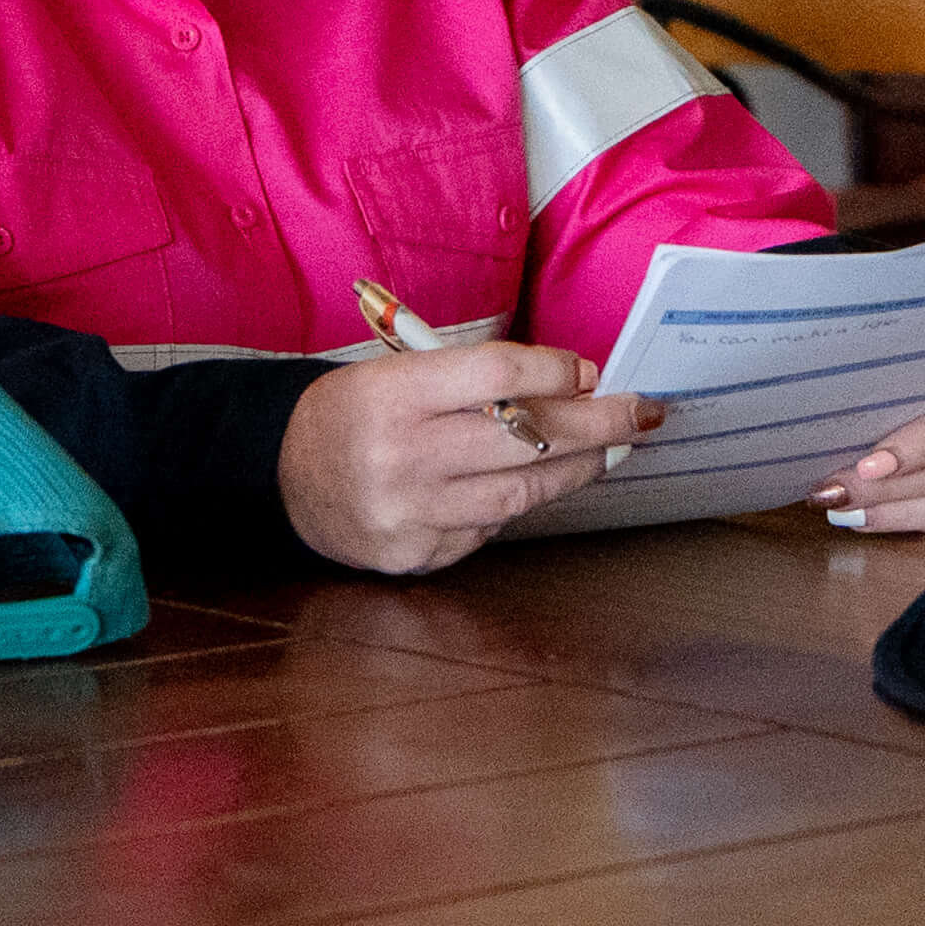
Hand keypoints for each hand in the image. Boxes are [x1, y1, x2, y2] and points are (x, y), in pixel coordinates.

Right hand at [280, 339, 663, 575]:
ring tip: (608, 452)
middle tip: (640, 413)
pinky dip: (514, 504)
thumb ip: (471, 378)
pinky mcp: (414, 553)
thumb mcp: (394, 371)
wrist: (284, 477)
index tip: (591, 371)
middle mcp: (401, 455)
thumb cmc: (352, 413)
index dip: (554, 372)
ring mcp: (408, 513)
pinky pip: (486, 529)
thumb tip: (569, 385)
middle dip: (595, 425)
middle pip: (523, 439)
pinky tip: (530, 485)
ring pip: (517, 493)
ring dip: (573, 470)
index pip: (495, 375)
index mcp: (392, 394)